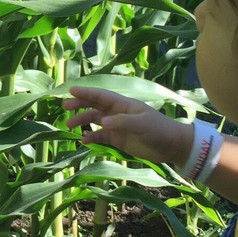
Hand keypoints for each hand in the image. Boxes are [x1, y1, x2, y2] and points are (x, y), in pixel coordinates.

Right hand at [63, 86, 191, 166]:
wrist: (171, 146)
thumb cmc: (158, 129)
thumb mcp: (141, 124)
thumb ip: (121, 122)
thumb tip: (101, 122)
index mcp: (123, 104)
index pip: (101, 96)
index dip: (86, 92)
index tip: (71, 90)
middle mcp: (117, 113)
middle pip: (95, 106)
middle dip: (80, 104)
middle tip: (65, 107)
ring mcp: (117, 126)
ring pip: (95, 120)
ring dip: (82, 121)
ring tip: (69, 125)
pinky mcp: (118, 139)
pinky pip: (101, 136)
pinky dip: (92, 137)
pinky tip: (84, 140)